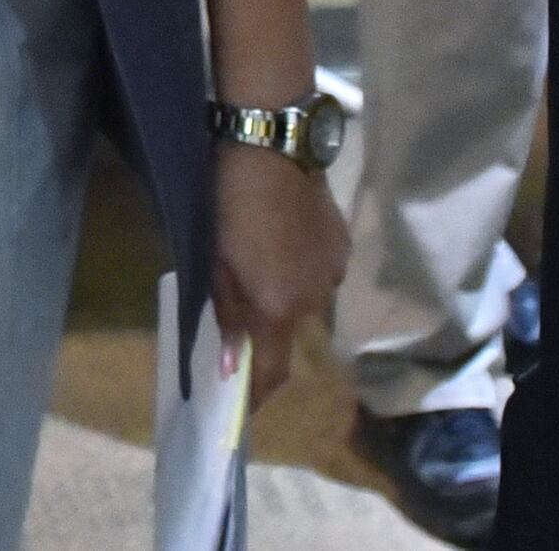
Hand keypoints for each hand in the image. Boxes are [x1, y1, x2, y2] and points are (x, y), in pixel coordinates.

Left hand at [210, 141, 348, 408]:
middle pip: (287, 329)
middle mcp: (315, 301)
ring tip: (259, 254)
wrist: (271, 149)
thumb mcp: (214, 262)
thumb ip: (228, 315)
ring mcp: (334, 272)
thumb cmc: (228, 206)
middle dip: (265, 322)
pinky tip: (282, 235)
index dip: (258, 394)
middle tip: (238, 294)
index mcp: (279, 309)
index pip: (273, 370)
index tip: (244, 407)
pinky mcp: (344, 244)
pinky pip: (319, 270)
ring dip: (284, 289)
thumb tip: (233, 364)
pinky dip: (300, 265)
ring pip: (305, 297)